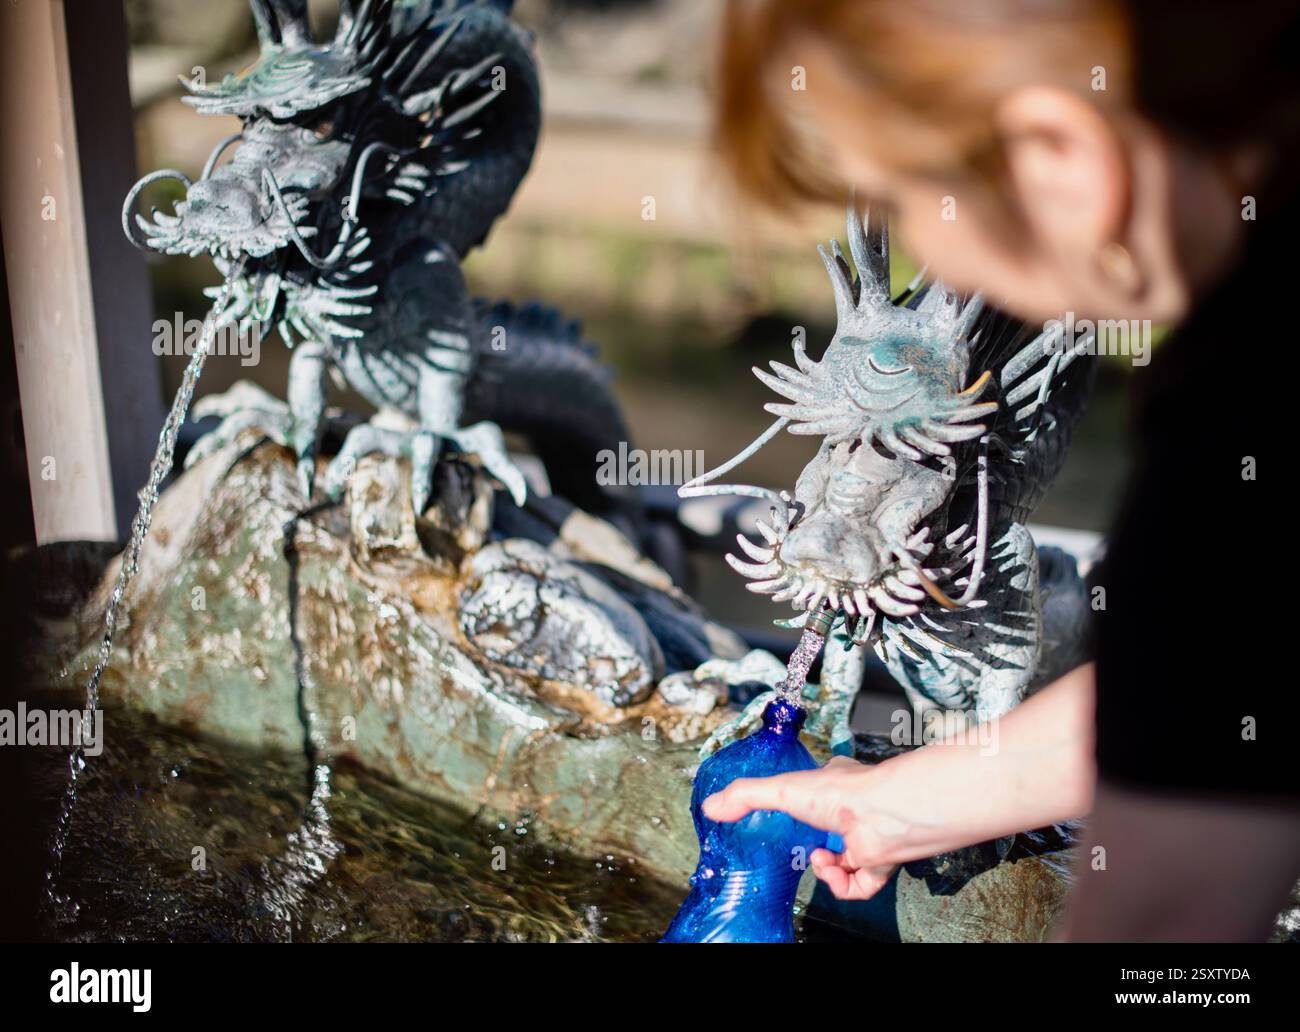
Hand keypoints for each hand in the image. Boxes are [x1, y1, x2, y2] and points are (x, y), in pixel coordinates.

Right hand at [701, 755, 901, 899]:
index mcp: (834, 786)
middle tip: (801, 851)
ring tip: (820, 860)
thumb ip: (745, 797)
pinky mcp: (878, 866)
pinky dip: (841, 885)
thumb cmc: (839, 793)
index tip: (785, 818)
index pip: (817, 793)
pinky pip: (856, 887)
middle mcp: (853, 813)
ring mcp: (866, 839)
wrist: (884, 814)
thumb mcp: (780, 789)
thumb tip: (711, 807)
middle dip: (810, 847)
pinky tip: (833, 872)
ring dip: (823, 868)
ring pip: (840, 865)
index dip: (801, 805)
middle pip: (830, 834)